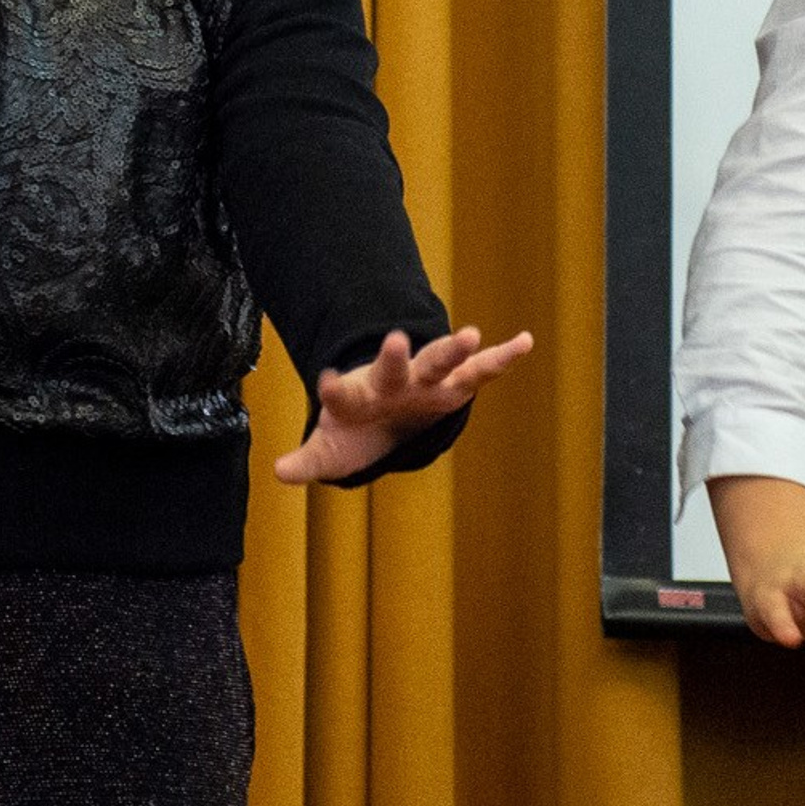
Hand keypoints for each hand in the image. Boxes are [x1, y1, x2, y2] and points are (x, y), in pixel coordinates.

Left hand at [273, 324, 534, 484]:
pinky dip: (502, 357)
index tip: (325, 379)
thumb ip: (308, 461)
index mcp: (357, 398)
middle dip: (393, 356)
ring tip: (472, 333)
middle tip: (393, 338)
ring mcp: (423, 380)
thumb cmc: (356, 431)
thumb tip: (278, 472)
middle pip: (391, 367)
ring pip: (438, 360)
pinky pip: (481, 370)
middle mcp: (391, 382)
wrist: (384, 413)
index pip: (341, 393)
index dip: (333, 387)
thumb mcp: (331, 451)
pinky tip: (526, 340)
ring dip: (453, 348)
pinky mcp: (452, 384)